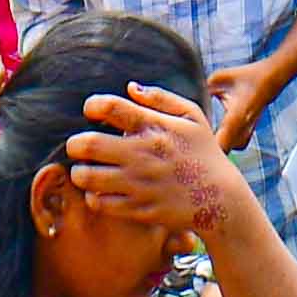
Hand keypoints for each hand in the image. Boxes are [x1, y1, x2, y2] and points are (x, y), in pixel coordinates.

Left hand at [73, 77, 253, 251]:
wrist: (221, 199)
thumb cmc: (204, 154)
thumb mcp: (192, 117)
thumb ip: (160, 98)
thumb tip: (130, 87)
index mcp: (155, 127)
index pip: (111, 107)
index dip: (92, 105)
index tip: (91, 111)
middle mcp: (143, 154)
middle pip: (88, 144)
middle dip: (75, 144)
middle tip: (78, 146)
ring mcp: (139, 184)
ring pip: (87, 177)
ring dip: (80, 172)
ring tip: (85, 170)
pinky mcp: (139, 209)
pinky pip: (100, 203)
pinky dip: (94, 197)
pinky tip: (100, 191)